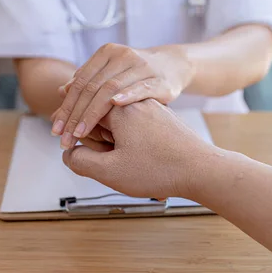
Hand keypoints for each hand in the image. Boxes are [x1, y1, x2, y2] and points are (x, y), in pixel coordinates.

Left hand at [50, 43, 193, 149]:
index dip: (66, 106)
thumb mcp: (111, 74)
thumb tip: (60, 91)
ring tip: (80, 134)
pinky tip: (114, 106)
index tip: (56, 130)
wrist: (173, 66)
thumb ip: (88, 82)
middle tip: (64, 138)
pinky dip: (127, 96)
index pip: (80, 82)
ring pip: (111, 88)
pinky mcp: (159, 80)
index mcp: (107, 53)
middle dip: (75, 115)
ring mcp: (142, 66)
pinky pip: (141, 88)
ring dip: (93, 114)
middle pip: (92, 87)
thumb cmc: (136, 75)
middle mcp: (123, 56)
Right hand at [62, 99, 218, 198]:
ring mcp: (149, 108)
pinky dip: (126, 138)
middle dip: (95, 138)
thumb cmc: (160, 170)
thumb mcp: (110, 171)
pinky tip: (136, 158)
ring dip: (111, 140)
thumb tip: (68, 152)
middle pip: (99, 113)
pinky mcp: (160, 118)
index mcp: (120, 108)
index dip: (76, 133)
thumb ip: (80, 160)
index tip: (76, 150)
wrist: (203, 170)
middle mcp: (135, 101)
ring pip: (116, 120)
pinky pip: (133, 124)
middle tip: (106, 160)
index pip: (83, 111)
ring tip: (123, 162)